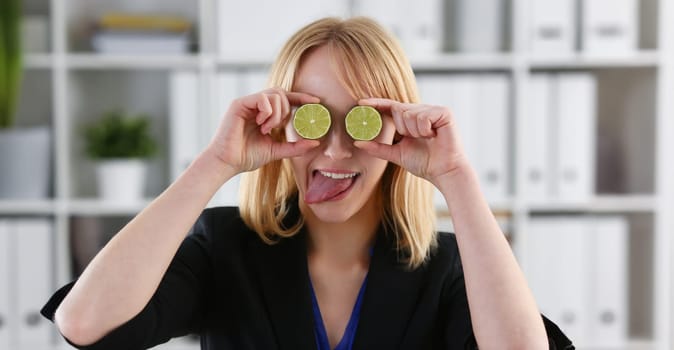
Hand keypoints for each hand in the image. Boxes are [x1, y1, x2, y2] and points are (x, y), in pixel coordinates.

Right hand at [207, 88, 319, 172]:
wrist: (228, 163)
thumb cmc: (247, 156)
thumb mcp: (277, 150)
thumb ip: (295, 146)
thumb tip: (316, 142)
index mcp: (264, 113)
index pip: (286, 98)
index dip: (301, 97)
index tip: (316, 101)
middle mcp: (256, 105)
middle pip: (282, 93)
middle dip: (286, 110)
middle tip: (277, 127)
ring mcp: (248, 103)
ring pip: (274, 94)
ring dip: (276, 114)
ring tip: (266, 129)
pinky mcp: (239, 104)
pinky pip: (262, 98)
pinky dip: (267, 111)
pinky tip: (260, 124)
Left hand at [354, 98, 469, 186]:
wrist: (443, 172)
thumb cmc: (424, 163)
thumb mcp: (396, 154)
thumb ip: (378, 148)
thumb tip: (358, 143)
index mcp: (410, 119)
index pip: (390, 107)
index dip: (376, 104)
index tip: (360, 103)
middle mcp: (422, 111)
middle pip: (398, 110)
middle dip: (402, 128)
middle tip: (414, 139)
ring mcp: (433, 110)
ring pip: (409, 113)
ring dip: (414, 131)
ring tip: (427, 139)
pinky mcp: (444, 112)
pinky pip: (422, 116)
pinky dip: (424, 129)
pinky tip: (434, 136)